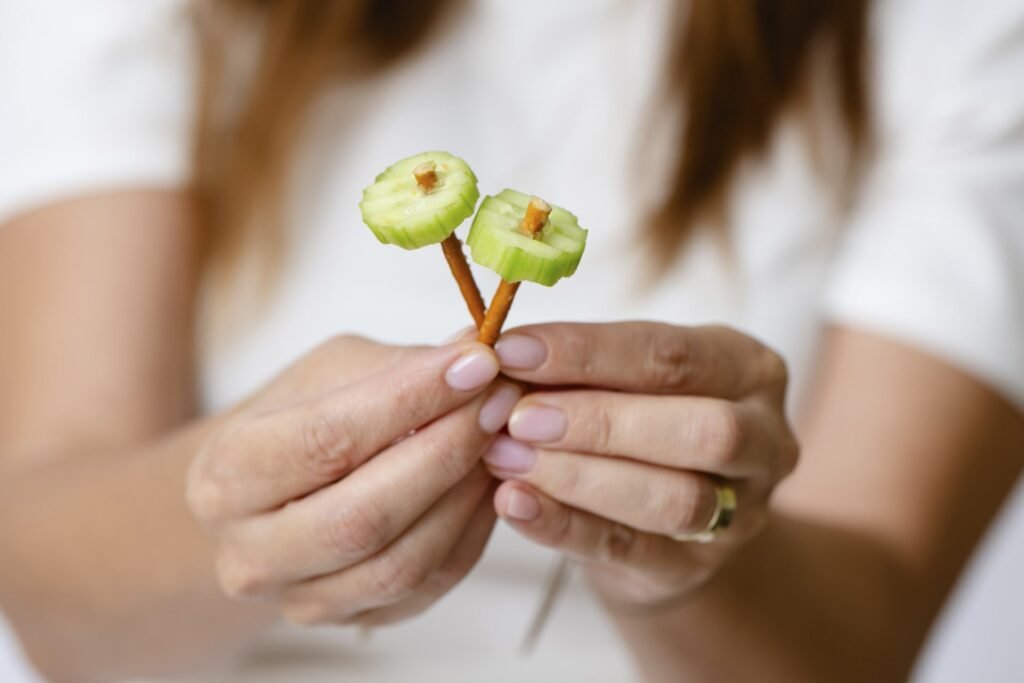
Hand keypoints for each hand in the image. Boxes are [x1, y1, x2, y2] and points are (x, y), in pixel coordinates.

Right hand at [187, 335, 521, 625]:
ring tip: (500, 440)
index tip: (477, 362)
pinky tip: (489, 483)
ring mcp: (299, 598)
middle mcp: (250, 552)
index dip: (411, 399)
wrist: (264, 499)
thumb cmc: (298, 419)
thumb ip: (397, 367)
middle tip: (500, 400)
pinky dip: (472, 532)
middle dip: (447, 451)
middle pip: (363, 516)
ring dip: (466, 496)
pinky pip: (428, 586)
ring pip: (402, 564)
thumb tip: (476, 348)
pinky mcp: (351, 621)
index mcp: (227, 472)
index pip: (327, 438)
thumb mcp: (329, 373)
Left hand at [483, 322, 797, 609]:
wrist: (661, 515)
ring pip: (675, 499)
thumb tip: (495, 353)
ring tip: (506, 457)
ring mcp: (742, 513)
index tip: (511, 350)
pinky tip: (514, 502)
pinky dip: (564, 525)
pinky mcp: (694, 567)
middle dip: (599, 421)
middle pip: (700, 429)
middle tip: (517, 416)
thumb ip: (577, 367)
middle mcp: (764, 439)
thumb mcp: (625, 378)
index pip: (672, 354)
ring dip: (580, 476)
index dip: (587, 352)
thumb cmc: (638, 420)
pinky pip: (629, 549)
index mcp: (749, 367)